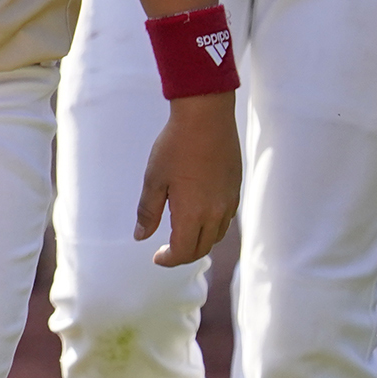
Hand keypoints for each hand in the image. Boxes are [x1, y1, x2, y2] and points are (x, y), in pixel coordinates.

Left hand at [135, 92, 239, 266]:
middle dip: (183, 255)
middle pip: (201, 248)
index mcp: (192, 214)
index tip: (156, 257)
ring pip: (216, 236)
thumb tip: (141, 237)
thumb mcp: (153, 179)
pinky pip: (225, 220)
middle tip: (165, 251)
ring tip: (181, 236)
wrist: (206, 118)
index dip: (168, 260)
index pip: (182, 252)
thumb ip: (148, 212)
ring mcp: (228, 202)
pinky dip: (211, 228)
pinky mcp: (235, 189)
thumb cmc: (175, 146)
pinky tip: (198, 216)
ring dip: (199, 242)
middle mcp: (215, 213)